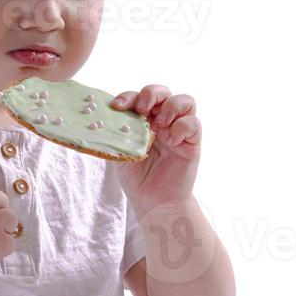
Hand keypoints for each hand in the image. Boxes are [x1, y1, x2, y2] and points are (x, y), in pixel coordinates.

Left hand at [109, 84, 200, 215]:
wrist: (154, 202)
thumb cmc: (137, 178)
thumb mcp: (119, 154)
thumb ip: (114, 135)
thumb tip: (101, 119)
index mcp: (143, 121)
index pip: (138, 98)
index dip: (128, 97)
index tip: (117, 106)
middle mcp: (162, 121)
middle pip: (163, 92)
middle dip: (152, 94)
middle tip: (143, 108)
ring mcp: (178, 130)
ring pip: (185, 101)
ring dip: (171, 106)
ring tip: (160, 123)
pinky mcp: (192, 141)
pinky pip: (194, 122)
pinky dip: (182, 127)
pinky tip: (172, 141)